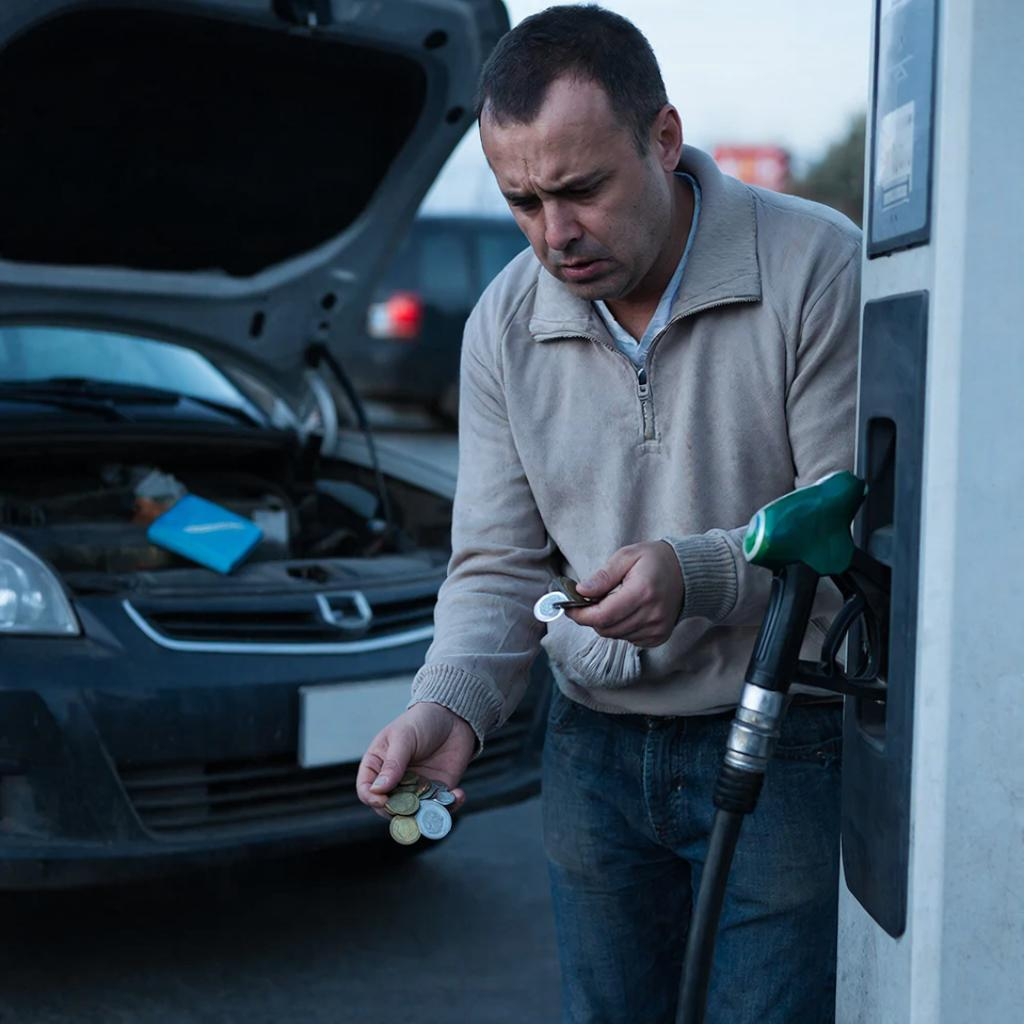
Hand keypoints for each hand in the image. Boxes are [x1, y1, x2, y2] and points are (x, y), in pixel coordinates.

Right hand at [356, 702, 475, 818]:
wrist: (452, 716)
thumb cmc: (421, 721)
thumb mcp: (404, 737)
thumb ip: (393, 764)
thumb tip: (378, 790)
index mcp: (378, 766)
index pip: (366, 789)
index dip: (372, 799)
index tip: (383, 800)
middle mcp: (395, 782)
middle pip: (388, 808)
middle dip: (399, 812)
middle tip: (412, 807)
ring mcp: (416, 788)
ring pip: (415, 813)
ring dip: (425, 815)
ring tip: (437, 806)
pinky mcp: (438, 791)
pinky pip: (440, 808)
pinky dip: (449, 807)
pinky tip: (458, 794)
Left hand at [566, 541, 683, 647]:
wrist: (687, 572)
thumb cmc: (654, 560)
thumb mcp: (626, 556)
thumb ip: (603, 576)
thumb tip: (581, 591)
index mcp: (641, 592)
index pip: (602, 616)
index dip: (580, 615)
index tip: (569, 607)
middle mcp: (651, 615)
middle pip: (606, 629)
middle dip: (591, 617)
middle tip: (589, 601)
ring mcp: (657, 628)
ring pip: (616, 636)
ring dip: (606, 623)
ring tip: (613, 602)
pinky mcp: (659, 637)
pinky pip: (629, 639)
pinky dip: (621, 628)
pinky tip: (628, 611)